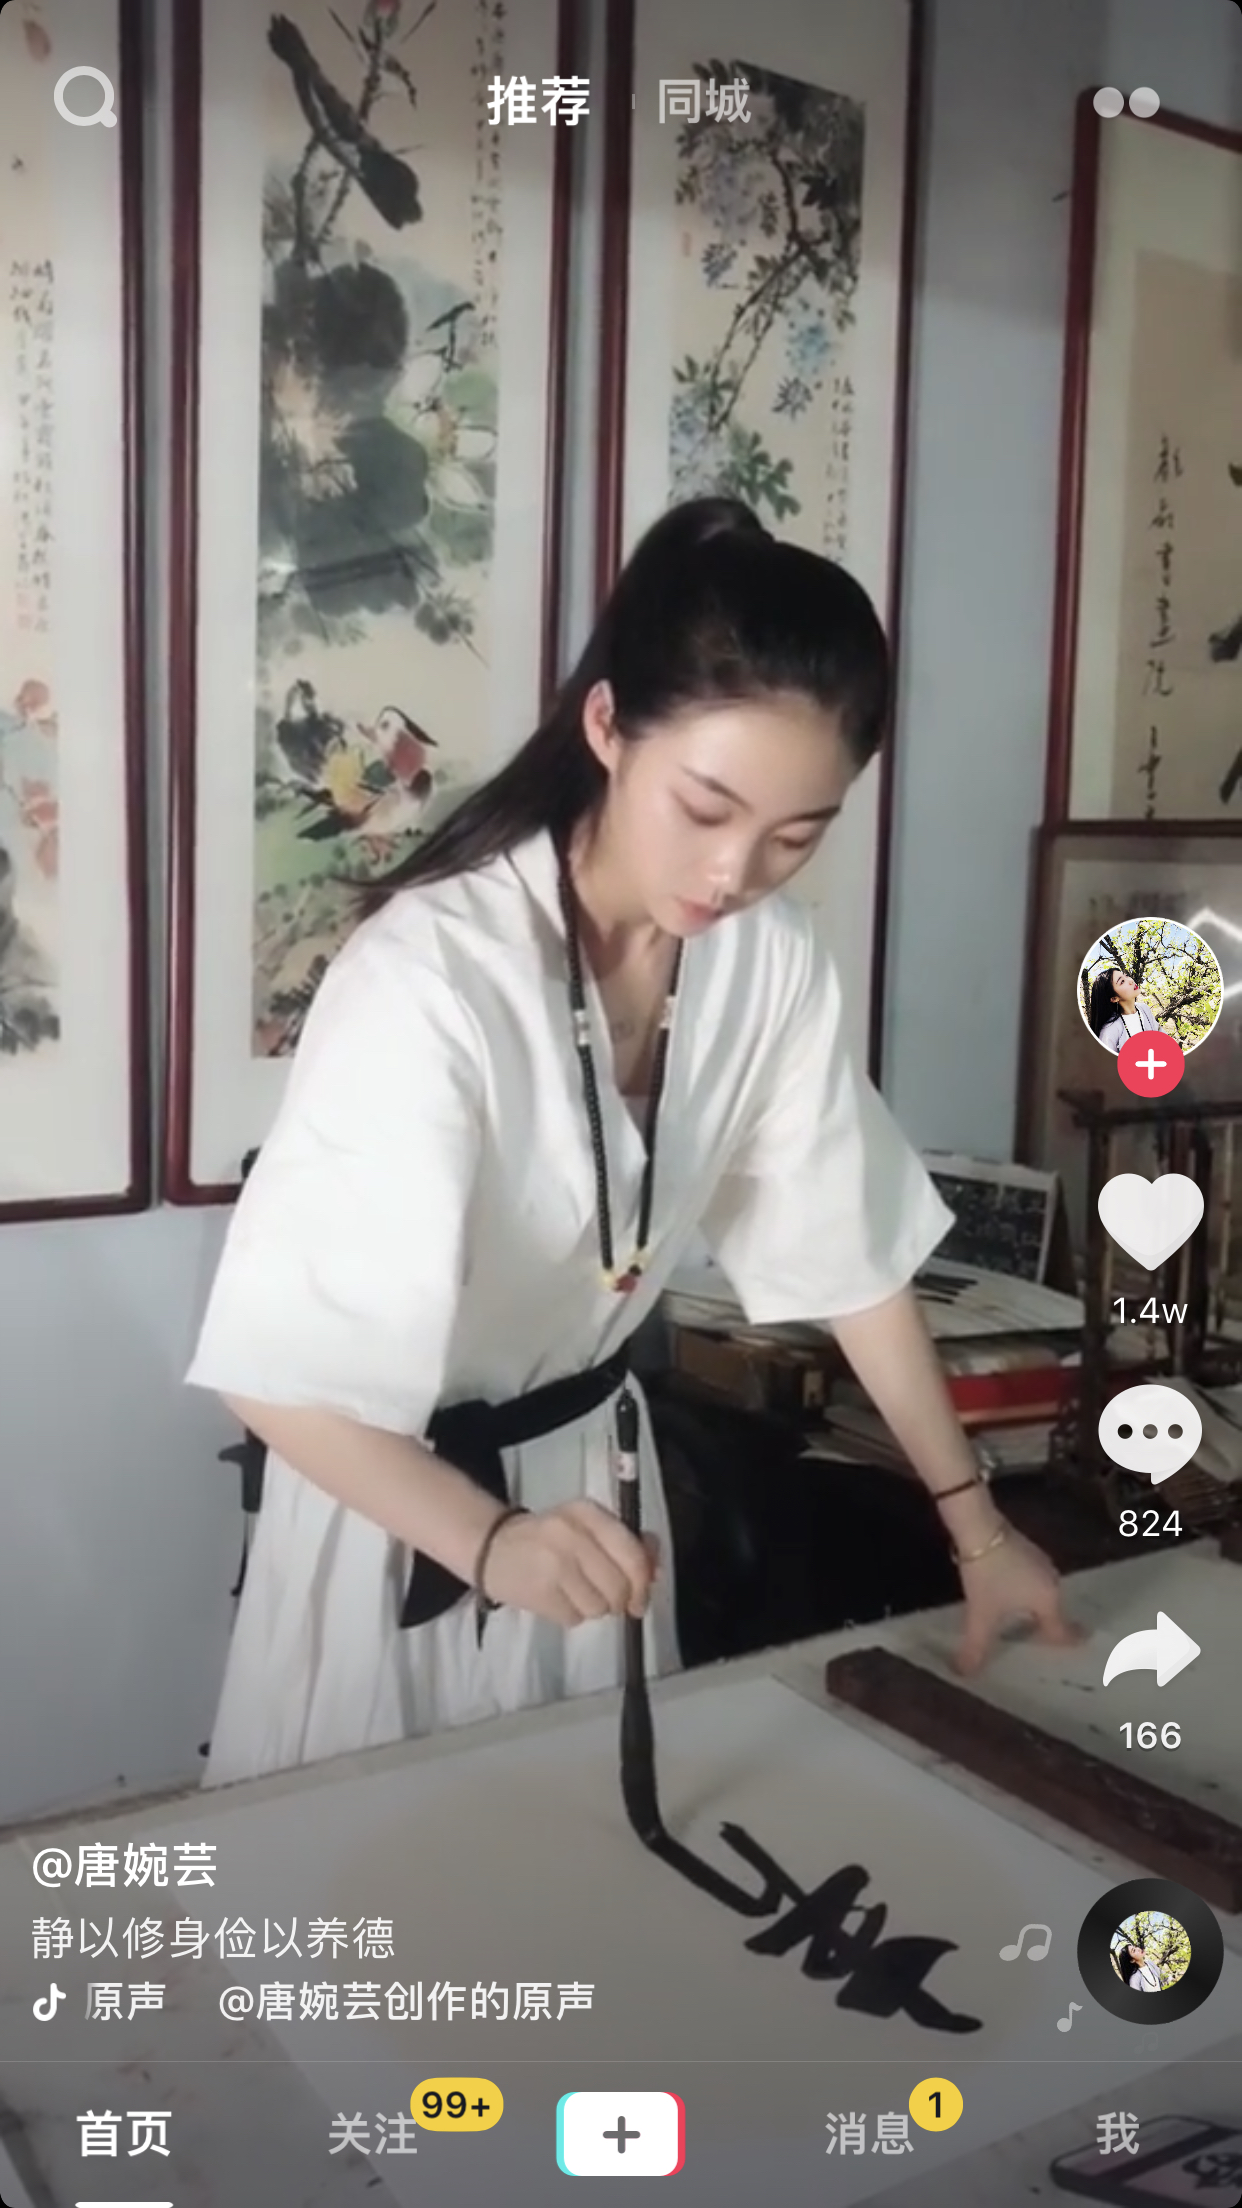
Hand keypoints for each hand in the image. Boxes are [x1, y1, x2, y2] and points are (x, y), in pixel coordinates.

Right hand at [480, 1499, 659, 1627]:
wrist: (491, 1546)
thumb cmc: (547, 1538)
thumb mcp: (586, 1527)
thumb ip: (625, 1543)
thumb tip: (656, 1570)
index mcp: (589, 1513)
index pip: (632, 1554)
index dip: (643, 1582)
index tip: (641, 1597)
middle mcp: (573, 1535)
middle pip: (620, 1587)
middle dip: (619, 1602)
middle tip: (608, 1601)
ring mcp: (555, 1564)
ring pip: (600, 1607)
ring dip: (594, 1609)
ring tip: (575, 1593)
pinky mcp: (539, 1592)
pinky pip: (575, 1619)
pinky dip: (571, 1615)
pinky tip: (557, 1599)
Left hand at [952, 1524, 1083, 1675]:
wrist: (980, 1527)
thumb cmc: (988, 1576)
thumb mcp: (981, 1615)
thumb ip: (976, 1647)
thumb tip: (965, 1673)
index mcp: (1048, 1601)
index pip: (1061, 1629)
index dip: (1068, 1641)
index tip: (1082, 1647)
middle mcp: (1052, 1582)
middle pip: (1052, 1611)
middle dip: (1047, 1627)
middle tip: (1040, 1641)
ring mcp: (1041, 1562)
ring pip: (1042, 1593)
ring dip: (1034, 1607)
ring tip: (1023, 1621)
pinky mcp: (1027, 1549)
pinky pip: (1032, 1579)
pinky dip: (1025, 1590)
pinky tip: (1010, 1594)